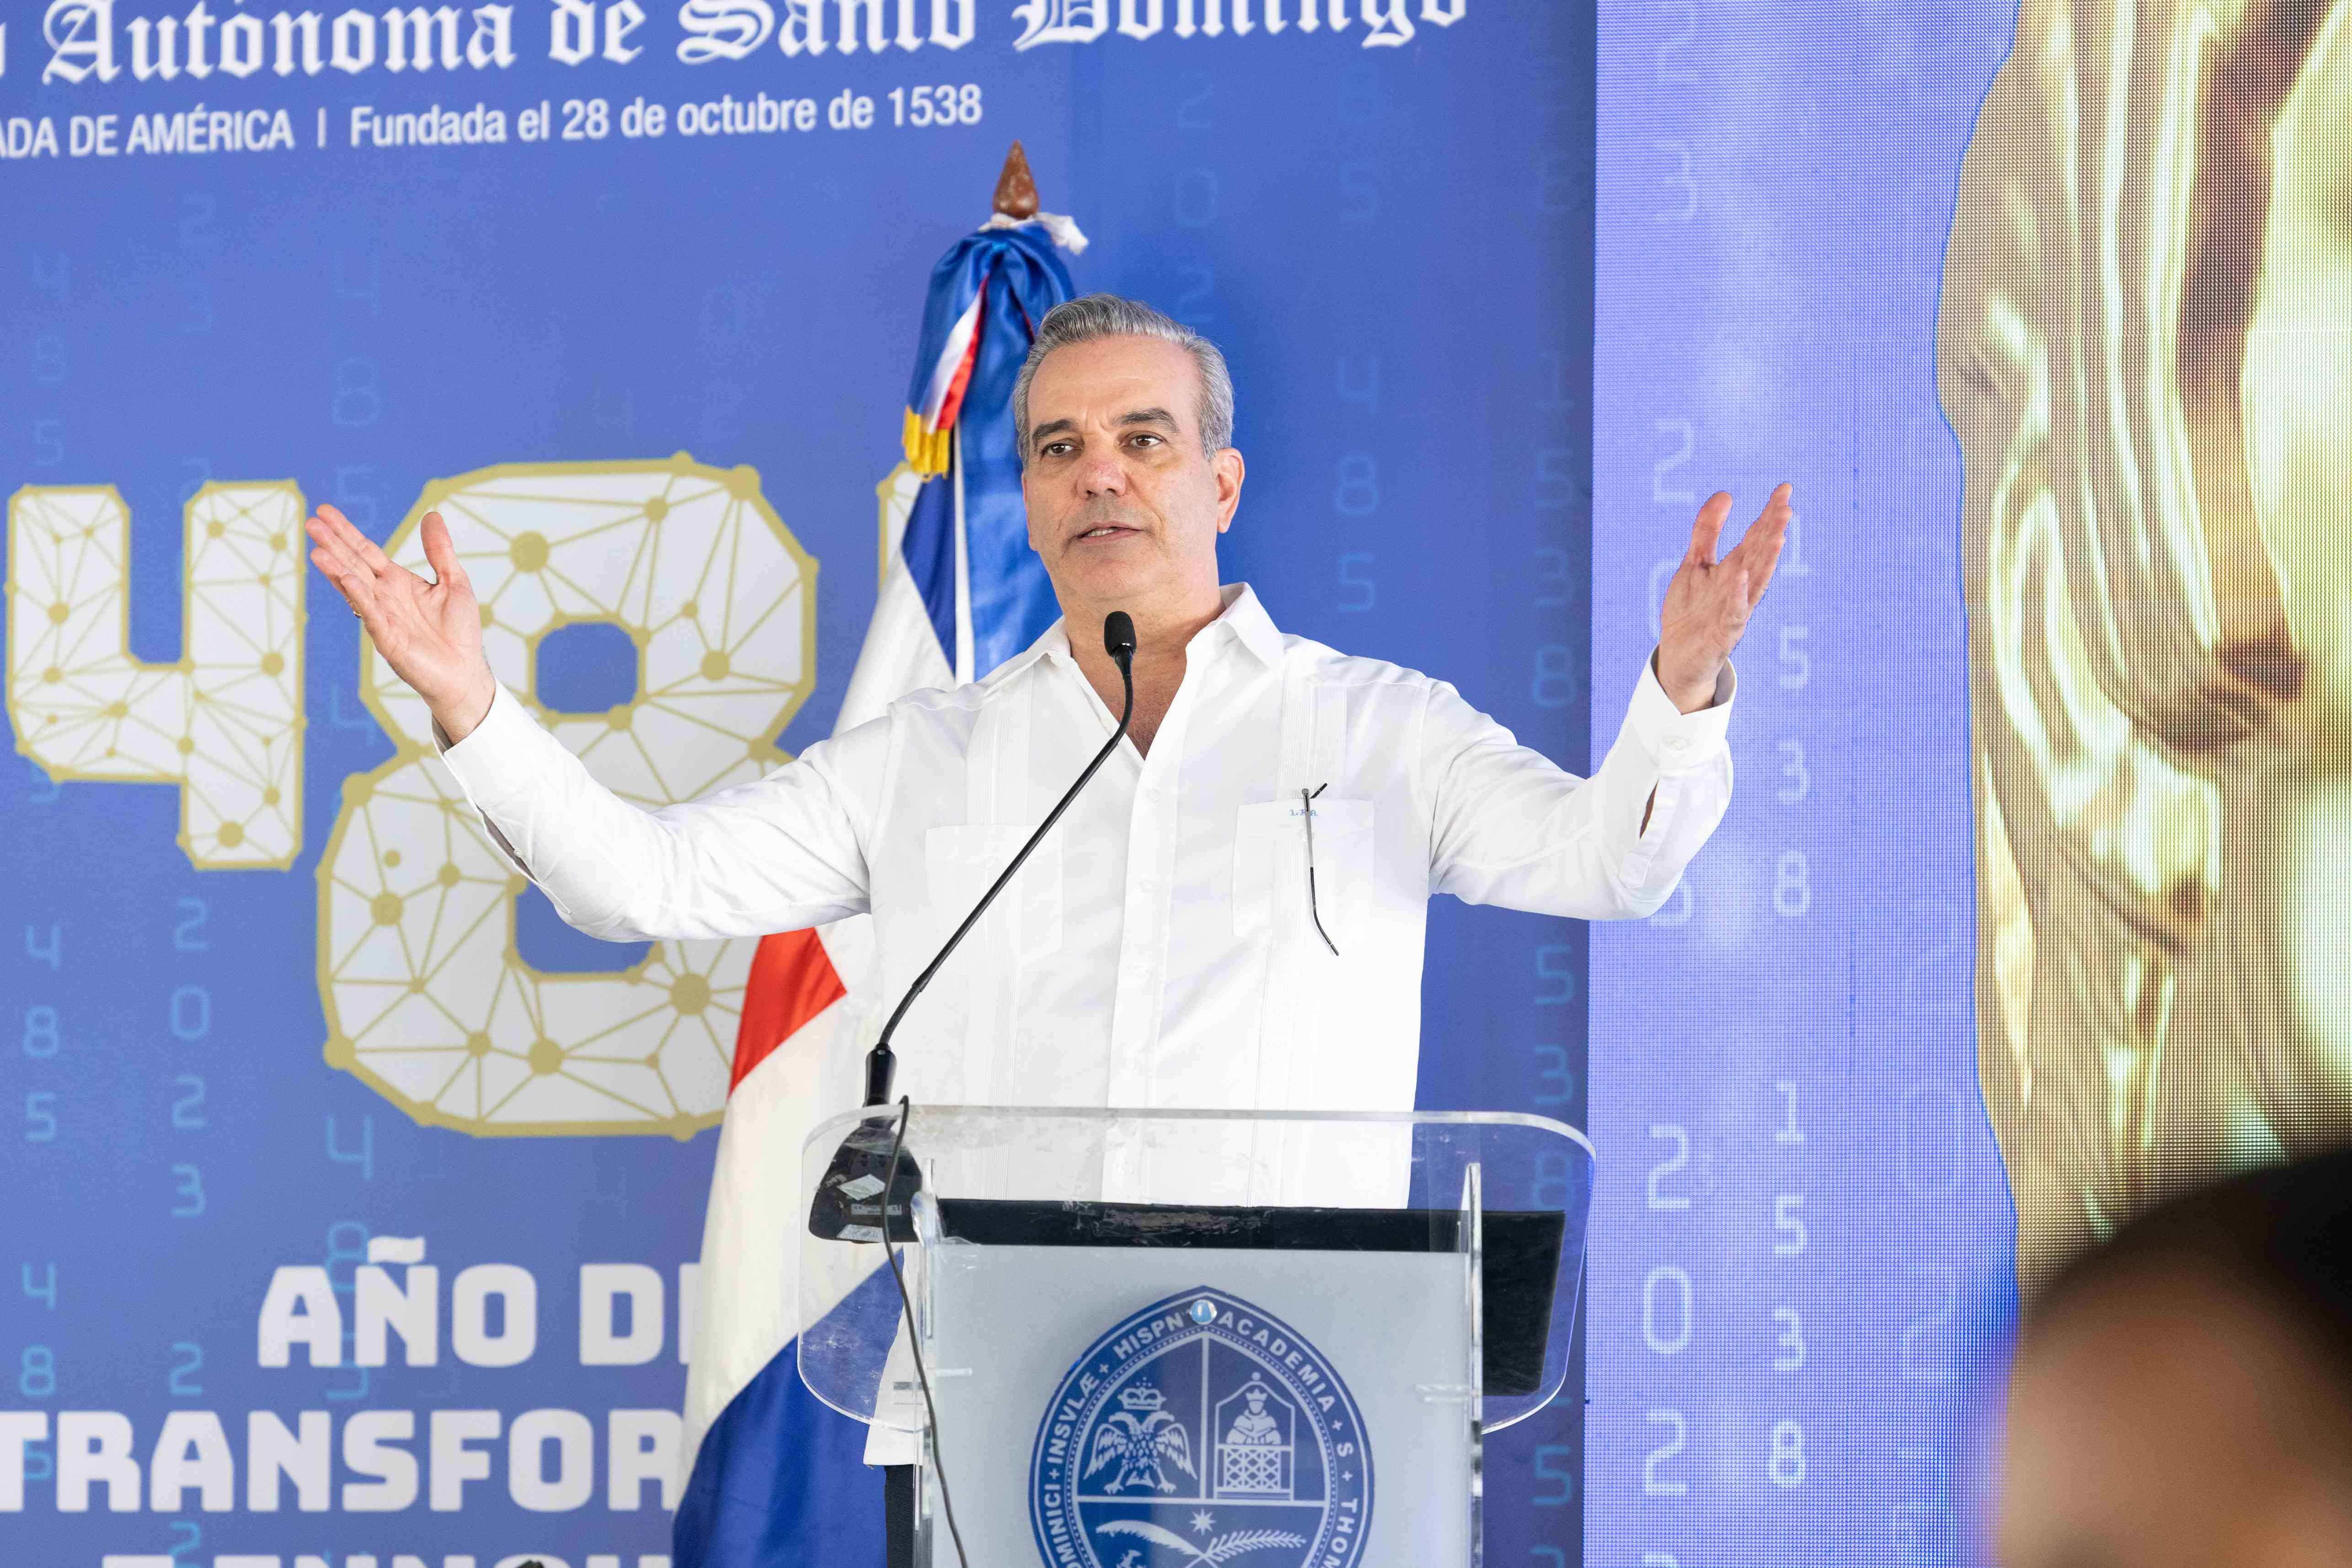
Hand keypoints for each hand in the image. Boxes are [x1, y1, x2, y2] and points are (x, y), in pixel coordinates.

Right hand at [305, 504, 497, 740]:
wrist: (464, 672)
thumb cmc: (459, 631)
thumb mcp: (454, 582)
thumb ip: (440, 551)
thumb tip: (431, 515)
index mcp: (397, 581)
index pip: (366, 551)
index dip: (347, 532)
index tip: (324, 512)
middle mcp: (385, 597)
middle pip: (354, 564)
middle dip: (333, 544)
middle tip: (311, 523)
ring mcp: (383, 618)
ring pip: (355, 588)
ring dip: (337, 569)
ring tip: (317, 551)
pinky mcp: (388, 639)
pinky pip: (371, 614)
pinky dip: (359, 596)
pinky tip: (347, 579)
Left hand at [1656, 483, 1790, 711]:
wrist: (1678, 658)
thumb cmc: (1691, 610)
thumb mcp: (1695, 564)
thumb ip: (1707, 531)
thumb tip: (1725, 494)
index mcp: (1735, 570)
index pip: (1755, 538)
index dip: (1769, 514)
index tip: (1784, 488)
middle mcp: (1739, 589)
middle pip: (1759, 556)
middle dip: (1772, 531)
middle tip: (1786, 505)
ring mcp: (1733, 611)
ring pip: (1754, 582)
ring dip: (1766, 559)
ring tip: (1778, 533)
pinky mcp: (1721, 634)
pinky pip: (1732, 614)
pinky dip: (1737, 596)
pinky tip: (1740, 577)